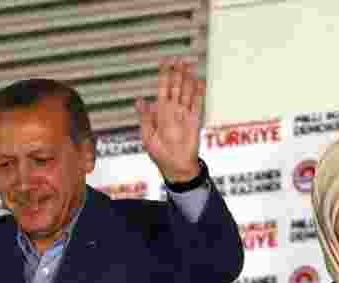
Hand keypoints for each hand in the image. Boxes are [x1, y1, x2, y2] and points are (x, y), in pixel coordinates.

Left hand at [135, 58, 204, 182]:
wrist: (176, 166)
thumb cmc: (159, 154)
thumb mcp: (147, 137)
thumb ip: (145, 118)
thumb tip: (140, 101)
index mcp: (159, 112)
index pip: (162, 88)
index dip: (164, 74)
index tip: (165, 61)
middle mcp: (172, 109)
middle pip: (176, 86)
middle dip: (177, 72)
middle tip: (179, 59)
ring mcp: (184, 113)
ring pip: (186, 91)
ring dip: (188, 79)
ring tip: (189, 66)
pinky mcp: (195, 120)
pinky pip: (197, 103)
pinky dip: (198, 92)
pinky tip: (199, 81)